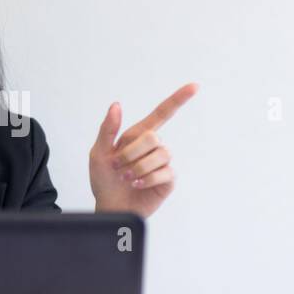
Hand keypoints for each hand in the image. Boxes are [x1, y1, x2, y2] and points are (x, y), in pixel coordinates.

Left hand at [90, 83, 197, 218]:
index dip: (178, 99)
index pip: (162, 113)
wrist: (109, 207)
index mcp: (137, 136)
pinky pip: (165, 172)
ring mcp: (162, 163)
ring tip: (127, 177)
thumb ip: (107, 129)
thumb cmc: (104, 181)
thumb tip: (116, 104)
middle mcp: (153, 147)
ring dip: (139, 167)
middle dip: (132, 152)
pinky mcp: (168, 180)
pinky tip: (138, 184)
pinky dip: (148, 179)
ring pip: (160, 154)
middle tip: (119, 166)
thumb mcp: (98, 153)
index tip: (194, 86)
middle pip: (154, 137)